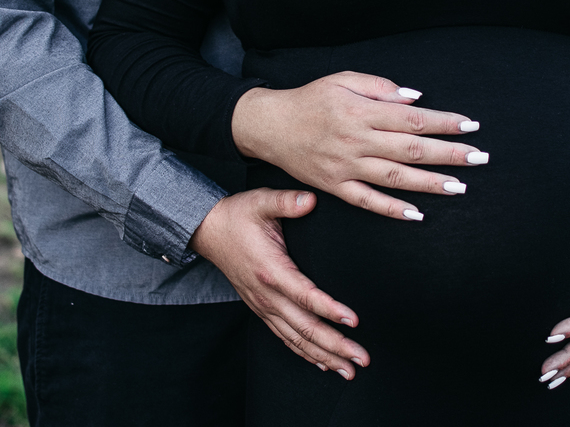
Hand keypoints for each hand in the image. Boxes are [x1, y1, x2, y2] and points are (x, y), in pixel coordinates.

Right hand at [188, 188, 369, 379]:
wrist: (208, 231)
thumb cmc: (237, 215)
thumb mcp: (261, 201)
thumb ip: (287, 201)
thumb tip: (310, 200)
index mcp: (271, 270)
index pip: (305, 295)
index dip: (329, 310)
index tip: (352, 320)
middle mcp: (267, 295)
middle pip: (304, 328)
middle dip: (336, 345)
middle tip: (362, 358)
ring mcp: (263, 305)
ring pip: (296, 339)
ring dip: (324, 357)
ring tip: (349, 370)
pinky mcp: (261, 309)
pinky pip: (284, 338)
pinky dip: (304, 354)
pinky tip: (323, 364)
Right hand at [231, 71, 485, 220]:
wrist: (269, 125)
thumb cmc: (309, 99)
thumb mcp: (341, 79)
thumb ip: (379, 87)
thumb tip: (415, 98)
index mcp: (361, 112)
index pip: (412, 118)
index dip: (444, 122)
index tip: (471, 126)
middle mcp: (357, 141)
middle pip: (411, 149)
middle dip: (448, 154)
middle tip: (479, 158)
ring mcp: (346, 167)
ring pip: (395, 178)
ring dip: (429, 184)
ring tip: (459, 187)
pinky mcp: (335, 186)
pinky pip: (367, 201)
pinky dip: (392, 209)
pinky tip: (417, 215)